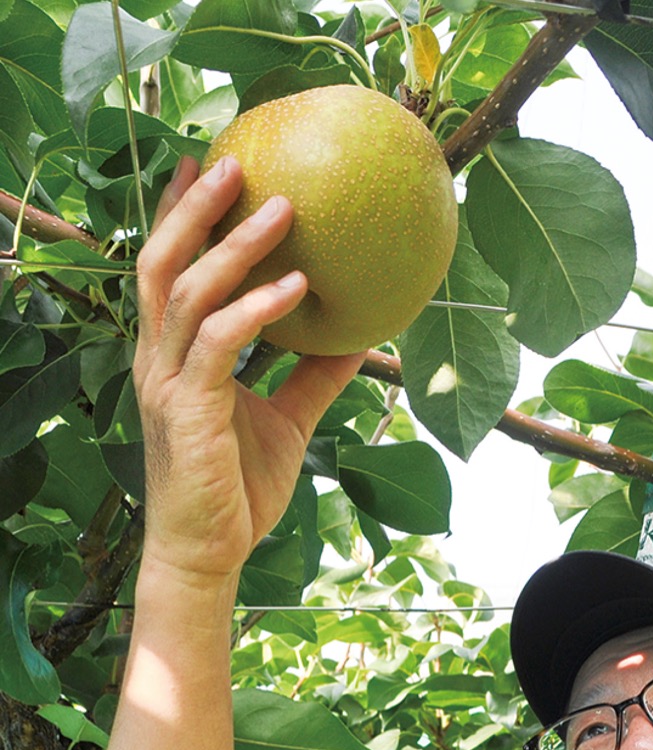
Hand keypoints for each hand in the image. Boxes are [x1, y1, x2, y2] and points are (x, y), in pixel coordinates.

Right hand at [133, 154, 365, 584]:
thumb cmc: (239, 489)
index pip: (169, 271)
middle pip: (163, 262)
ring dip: (234, 245)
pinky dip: (257, 309)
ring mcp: (168, 382)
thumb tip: (360, 332)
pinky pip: (220, 342)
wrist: (209, 554)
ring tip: (280, 208)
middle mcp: (160, 359)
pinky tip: (297, 288)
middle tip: (232, 159)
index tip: (206, 166)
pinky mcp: (188, 408)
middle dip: (193, 207)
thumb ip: (315, 375)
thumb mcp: (288, 420)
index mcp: (175, 356)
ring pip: (188, 290)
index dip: (182, 217)